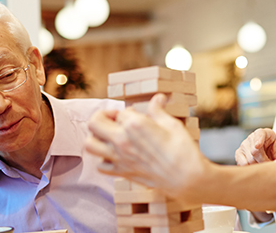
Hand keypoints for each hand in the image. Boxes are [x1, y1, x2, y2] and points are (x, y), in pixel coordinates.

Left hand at [85, 93, 208, 201]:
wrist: (186, 178)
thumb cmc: (182, 150)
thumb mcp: (172, 124)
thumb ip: (158, 110)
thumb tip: (158, 98)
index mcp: (135, 124)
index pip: (122, 112)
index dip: (130, 112)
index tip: (138, 115)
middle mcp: (122, 140)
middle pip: (95, 122)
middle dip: (103, 117)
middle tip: (115, 119)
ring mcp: (119, 158)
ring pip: (90, 144)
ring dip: (96, 137)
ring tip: (109, 136)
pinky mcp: (122, 172)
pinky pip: (100, 165)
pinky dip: (104, 159)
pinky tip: (116, 155)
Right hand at [234, 128, 275, 165]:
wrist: (267, 155)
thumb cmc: (274, 152)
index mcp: (264, 133)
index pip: (260, 134)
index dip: (259, 139)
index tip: (258, 146)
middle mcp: (252, 137)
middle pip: (255, 152)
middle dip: (264, 162)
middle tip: (270, 166)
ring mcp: (244, 145)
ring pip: (249, 159)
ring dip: (258, 166)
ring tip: (264, 167)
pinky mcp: (238, 153)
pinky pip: (241, 163)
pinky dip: (249, 168)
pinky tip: (255, 168)